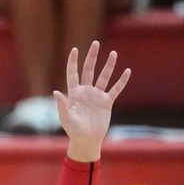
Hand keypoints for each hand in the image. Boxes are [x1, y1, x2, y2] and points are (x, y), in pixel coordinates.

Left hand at [54, 41, 130, 161]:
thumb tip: (56, 92)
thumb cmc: (74, 130)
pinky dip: (121, 81)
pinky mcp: (107, 103)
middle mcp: (86, 91)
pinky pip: (115, 90)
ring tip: (113, 53)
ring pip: (103, 77)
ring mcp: (97, 96)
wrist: (87, 140)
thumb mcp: (66, 118)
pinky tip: (127, 71)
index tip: (75, 50)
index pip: (73, 73)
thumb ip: (62, 105)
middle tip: (95, 43)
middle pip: (89, 70)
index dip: (73, 62)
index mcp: (74, 93)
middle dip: (92, 57)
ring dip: (108, 65)